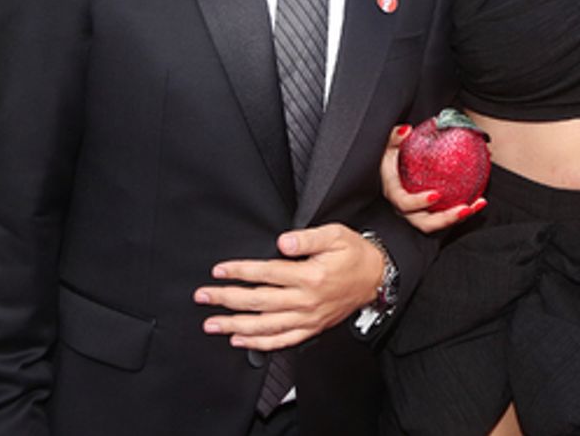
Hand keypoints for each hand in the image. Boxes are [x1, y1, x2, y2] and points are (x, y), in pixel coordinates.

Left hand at [194, 223, 383, 350]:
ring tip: (211, 323)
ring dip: (235, 325)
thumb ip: (308, 238)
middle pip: (259, 302)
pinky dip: (258, 343)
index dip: (241, 271)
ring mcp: (308, 318)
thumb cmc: (355, 253)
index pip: (267, 274)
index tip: (219, 270)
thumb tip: (283, 242)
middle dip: (227, 299)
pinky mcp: (312, 328)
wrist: (377, 278)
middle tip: (203, 296)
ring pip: (265, 326)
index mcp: (310, 276)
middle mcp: (306, 301)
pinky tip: (239, 340)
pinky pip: (282, 340)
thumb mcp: (336, 235)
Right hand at [380, 124, 485, 232]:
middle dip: (445, 219)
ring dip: (459, 217)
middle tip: (464, 208)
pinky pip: (447, 215)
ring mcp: (419, 213)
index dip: (418, 203)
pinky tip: (480, 200)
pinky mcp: (432, 212)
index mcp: (394, 193)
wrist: (394, 169)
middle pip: (424, 223)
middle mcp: (406, 209)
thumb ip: (394, 137)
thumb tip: (405, 130)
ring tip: (477, 205)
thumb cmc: (391, 158)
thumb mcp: (389, 146)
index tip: (436, 195)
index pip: (404, 203)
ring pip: (439, 222)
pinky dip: (465, 210)